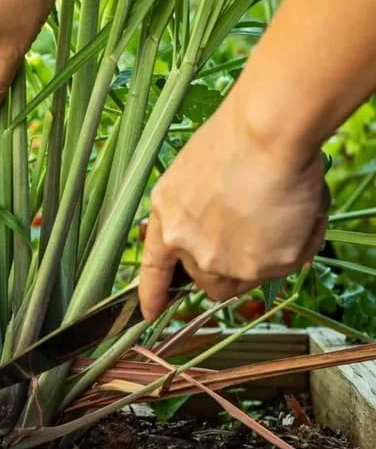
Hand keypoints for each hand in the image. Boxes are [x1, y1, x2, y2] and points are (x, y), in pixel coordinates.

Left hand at [139, 90, 328, 319]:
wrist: (264, 136)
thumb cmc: (235, 141)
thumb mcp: (193, 176)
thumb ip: (197, 212)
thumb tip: (221, 231)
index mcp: (166, 217)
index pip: (154, 268)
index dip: (152, 293)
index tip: (150, 312)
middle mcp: (187, 247)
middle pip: (207, 280)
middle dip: (228, 267)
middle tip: (253, 236)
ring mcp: (221, 262)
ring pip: (244, 279)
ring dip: (260, 260)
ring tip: (278, 217)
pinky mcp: (258, 268)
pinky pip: (284, 267)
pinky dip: (296, 246)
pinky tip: (297, 214)